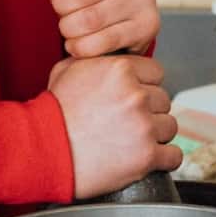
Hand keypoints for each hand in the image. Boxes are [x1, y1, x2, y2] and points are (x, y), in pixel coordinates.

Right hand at [48, 55, 182, 199]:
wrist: (42, 151)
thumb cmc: (52, 113)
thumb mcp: (66, 70)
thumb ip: (96, 60)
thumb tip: (108, 57)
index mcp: (120, 69)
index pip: (156, 73)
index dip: (145, 85)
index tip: (133, 98)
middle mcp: (136, 95)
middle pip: (164, 100)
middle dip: (148, 111)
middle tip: (127, 122)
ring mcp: (143, 126)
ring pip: (169, 127)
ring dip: (155, 135)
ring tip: (131, 141)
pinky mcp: (147, 156)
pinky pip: (173, 156)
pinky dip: (162, 159)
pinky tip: (146, 158)